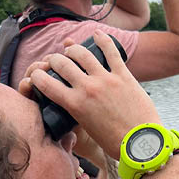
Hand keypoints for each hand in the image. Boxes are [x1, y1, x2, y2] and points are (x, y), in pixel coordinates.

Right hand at [18, 30, 159, 158]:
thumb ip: (77, 113)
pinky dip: (103, 40)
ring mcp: (106, 80)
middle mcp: (88, 88)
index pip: (45, 83)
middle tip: (54, 60)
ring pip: (83, 54)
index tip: (37, 75)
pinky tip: (97, 34)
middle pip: (62, 63)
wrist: (141, 144)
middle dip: (54, 59)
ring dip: (73, 49)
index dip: (37, 76)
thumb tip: (71, 102)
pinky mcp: (124, 76)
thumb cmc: (114, 142)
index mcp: (75, 105)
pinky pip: (111, 52)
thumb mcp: (87, 128)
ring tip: (70, 49)